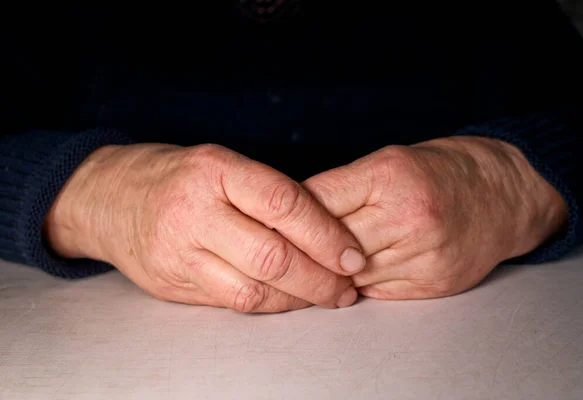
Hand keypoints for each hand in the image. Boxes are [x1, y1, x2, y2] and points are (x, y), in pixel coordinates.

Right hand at [45, 143, 365, 311]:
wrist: (109, 198)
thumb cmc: (178, 177)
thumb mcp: (221, 165)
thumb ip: (267, 194)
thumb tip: (329, 233)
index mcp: (215, 170)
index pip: (283, 203)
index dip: (326, 234)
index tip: (353, 255)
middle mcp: (195, 211)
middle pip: (272, 256)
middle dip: (320, 278)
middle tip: (347, 286)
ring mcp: (179, 251)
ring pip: (253, 289)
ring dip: (299, 299)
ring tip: (326, 296)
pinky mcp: (172, 283)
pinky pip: (232, 302)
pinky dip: (269, 305)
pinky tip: (288, 300)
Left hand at [303, 137, 567, 298]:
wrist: (503, 195)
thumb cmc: (438, 173)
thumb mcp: (387, 162)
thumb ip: (340, 188)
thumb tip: (289, 218)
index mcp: (390, 176)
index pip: (316, 200)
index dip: (289, 215)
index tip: (270, 222)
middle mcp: (407, 217)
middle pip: (328, 245)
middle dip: (304, 249)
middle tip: (282, 251)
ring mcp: (422, 255)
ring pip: (348, 276)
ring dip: (330, 272)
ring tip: (319, 264)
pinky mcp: (432, 284)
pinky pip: (374, 293)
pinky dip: (359, 284)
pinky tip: (358, 272)